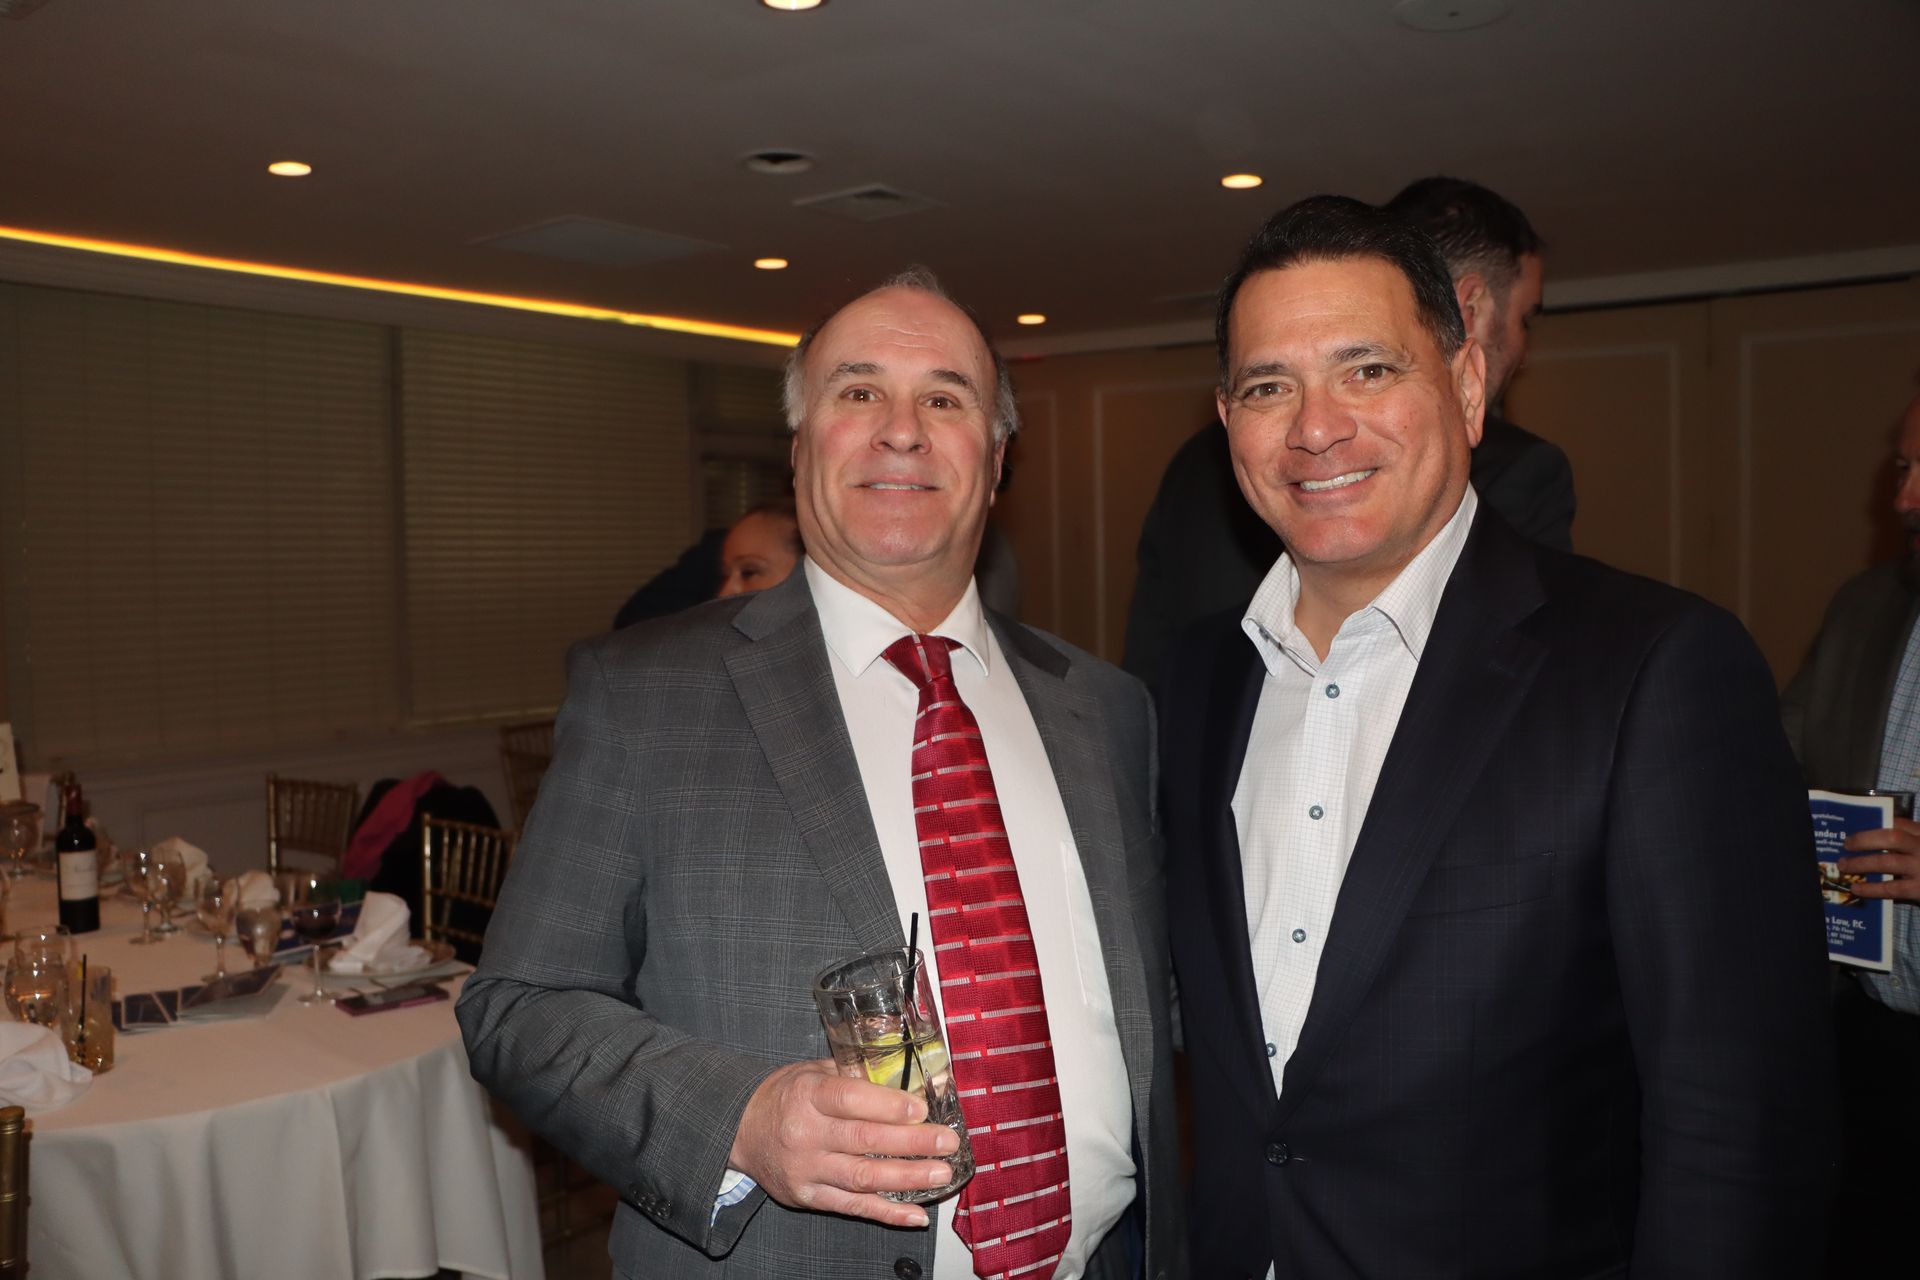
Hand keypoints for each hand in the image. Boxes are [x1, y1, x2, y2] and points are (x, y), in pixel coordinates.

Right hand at [728, 1058, 957, 1227]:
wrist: (742, 1130)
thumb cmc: (787, 1096)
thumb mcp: (814, 1072)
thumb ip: (857, 1074)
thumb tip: (911, 1079)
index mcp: (807, 1094)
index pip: (850, 1099)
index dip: (888, 1106)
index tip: (921, 1109)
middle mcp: (805, 1133)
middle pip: (864, 1140)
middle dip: (912, 1143)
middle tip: (947, 1142)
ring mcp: (806, 1169)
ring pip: (863, 1177)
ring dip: (907, 1178)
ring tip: (940, 1174)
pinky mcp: (808, 1197)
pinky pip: (853, 1207)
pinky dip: (887, 1212)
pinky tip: (915, 1214)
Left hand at [1839, 818, 1919, 900]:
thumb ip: (1908, 840)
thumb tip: (1871, 835)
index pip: (1900, 823)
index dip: (1876, 824)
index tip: (1856, 828)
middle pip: (1891, 838)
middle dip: (1864, 839)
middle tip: (1846, 844)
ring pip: (1887, 863)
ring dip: (1860, 864)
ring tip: (1843, 865)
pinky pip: (1891, 888)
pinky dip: (1870, 889)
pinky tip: (1856, 888)